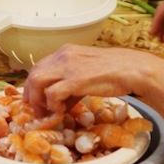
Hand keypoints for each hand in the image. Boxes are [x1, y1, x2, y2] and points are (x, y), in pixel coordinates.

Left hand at [23, 44, 159, 116]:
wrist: (131, 69)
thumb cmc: (115, 71)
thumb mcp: (87, 72)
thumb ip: (72, 85)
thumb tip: (61, 104)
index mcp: (66, 52)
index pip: (39, 66)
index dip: (34, 85)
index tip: (37, 100)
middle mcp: (63, 56)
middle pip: (33, 73)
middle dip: (31, 94)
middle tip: (38, 110)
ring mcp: (68, 67)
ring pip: (36, 81)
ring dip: (38, 100)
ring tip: (48, 112)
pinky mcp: (75, 79)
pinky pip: (52, 93)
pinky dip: (52, 104)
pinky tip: (61, 111)